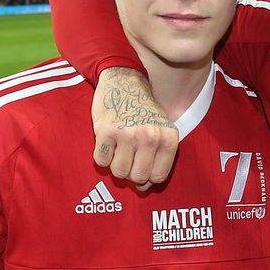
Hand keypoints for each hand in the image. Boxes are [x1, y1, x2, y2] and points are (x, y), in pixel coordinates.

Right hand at [91, 68, 178, 186]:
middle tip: (128, 159)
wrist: (123, 81)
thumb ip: (157, 159)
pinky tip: (108, 144)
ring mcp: (127, 134)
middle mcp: (150, 137)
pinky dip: (102, 157)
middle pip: (138, 177)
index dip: (148, 177)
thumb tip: (144, 188)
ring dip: (116, 166)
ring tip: (118, 150)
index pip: (159, 176)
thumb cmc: (144, 110)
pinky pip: (101, 162)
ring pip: (119, 172)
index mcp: (168, 138)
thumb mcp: (161, 130)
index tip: (141, 168)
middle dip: (131, 174)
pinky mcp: (105, 132)